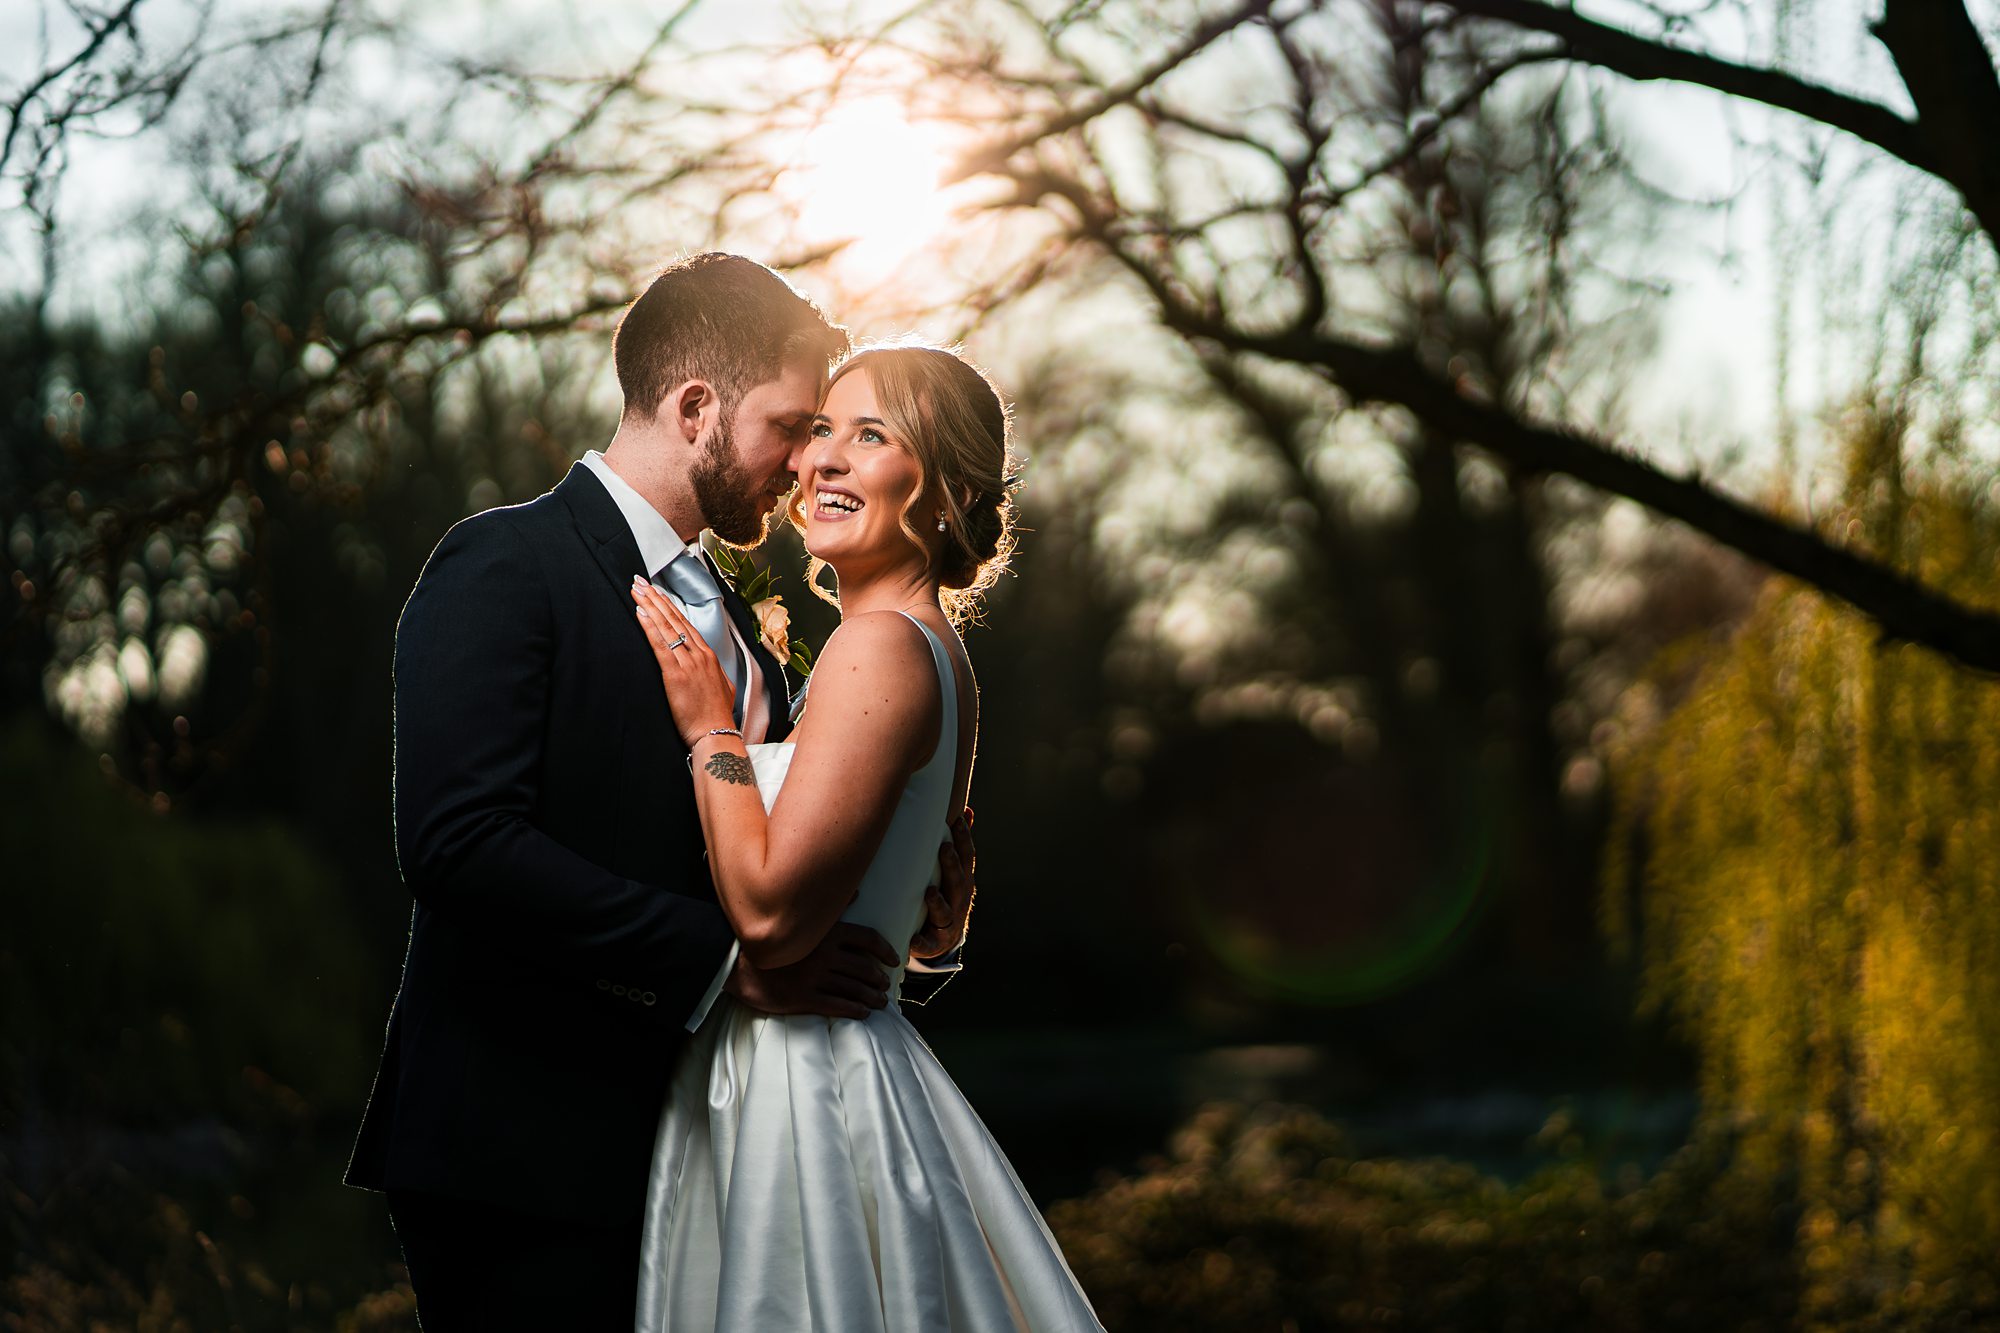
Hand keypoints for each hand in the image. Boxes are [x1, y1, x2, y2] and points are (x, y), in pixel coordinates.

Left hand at [631, 578, 735, 745]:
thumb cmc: (716, 716)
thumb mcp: (722, 688)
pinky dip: (649, 626)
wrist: (715, 734)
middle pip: (675, 619)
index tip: (658, 593)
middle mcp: (700, 655)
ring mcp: (689, 663)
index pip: (686, 624)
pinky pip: (660, 645)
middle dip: (656, 598)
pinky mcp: (676, 674)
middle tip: (641, 582)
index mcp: (708, 657)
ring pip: (667, 627)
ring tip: (637, 590)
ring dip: (650, 605)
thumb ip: (713, 673)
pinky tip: (640, 613)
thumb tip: (707, 667)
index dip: (670, 606)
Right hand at [726, 922, 899, 1018]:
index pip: (867, 939)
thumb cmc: (769, 938)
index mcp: (827, 933)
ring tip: (879, 1002)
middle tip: (885, 985)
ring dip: (871, 997)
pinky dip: (854, 1010)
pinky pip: (837, 1005)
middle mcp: (825, 954)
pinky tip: (862, 1013)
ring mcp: (815, 978)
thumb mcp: (800, 917)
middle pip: (864, 967)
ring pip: (854, 988)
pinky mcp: (804, 998)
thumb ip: (830, 908)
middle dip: (878, 978)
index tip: (893, 959)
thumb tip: (856, 892)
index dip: (884, 950)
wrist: (737, 963)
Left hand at [911, 806, 974, 960]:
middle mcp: (960, 901)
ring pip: (946, 912)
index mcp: (964, 881)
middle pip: (958, 881)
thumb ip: (958, 843)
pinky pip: (927, 943)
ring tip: (930, 892)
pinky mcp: (934, 944)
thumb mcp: (952, 871)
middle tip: (943, 846)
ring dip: (938, 902)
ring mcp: (949, 923)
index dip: (965, 839)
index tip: (957, 820)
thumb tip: (967, 810)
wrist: (942, 940)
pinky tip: (913, 939)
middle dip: (951, 864)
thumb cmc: (944, 895)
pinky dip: (920, 942)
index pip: (967, 858)